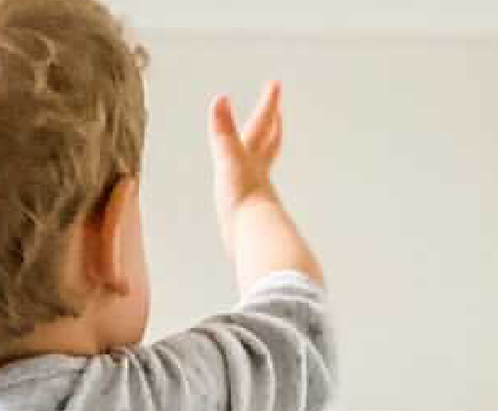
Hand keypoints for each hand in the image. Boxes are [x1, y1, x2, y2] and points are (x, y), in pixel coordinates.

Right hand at [209, 81, 284, 253]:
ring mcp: (255, 194)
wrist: (251, 237)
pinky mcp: (248, 215)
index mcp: (252, 158)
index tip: (275, 85)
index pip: (262, 124)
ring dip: (263, 155)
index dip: (268, 103)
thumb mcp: (229, 160)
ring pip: (262, 168)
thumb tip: (220, 99)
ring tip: (261, 150)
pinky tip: (246, 191)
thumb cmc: (241, 201)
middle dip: (272, 126)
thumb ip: (223, 131)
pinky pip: (251, 193)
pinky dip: (250, 185)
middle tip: (277, 113)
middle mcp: (257, 173)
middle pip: (269, 144)